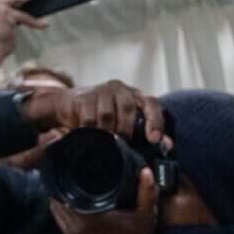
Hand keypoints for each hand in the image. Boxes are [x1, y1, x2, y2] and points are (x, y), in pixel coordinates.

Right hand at [19, 79, 167, 145]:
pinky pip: (89, 118)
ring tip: (105, 141)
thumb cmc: (101, 115)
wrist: (68, 104)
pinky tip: (90, 135)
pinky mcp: (83, 97)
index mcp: (134, 94)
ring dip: (106, 132)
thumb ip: (144, 132)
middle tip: (122, 143)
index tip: (154, 139)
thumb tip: (166, 145)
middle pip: (128, 108)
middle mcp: (119, 88)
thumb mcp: (124, 121)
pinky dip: (90, 131)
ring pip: (107, 115)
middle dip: (126, 130)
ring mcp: (100, 91)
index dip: (155, 121)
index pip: (151, 104)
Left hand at [51, 168, 158, 233]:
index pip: (67, 193)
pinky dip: (61, 208)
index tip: (70, 167)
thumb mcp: (146, 214)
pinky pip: (59, 218)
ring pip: (56, 209)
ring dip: (60, 197)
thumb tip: (145, 170)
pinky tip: (68, 198)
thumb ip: (146, 191)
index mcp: (90, 218)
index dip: (66, 178)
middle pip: (58, 199)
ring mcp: (71, 232)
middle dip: (62, 185)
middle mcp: (75, 225)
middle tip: (68, 171)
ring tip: (67, 182)